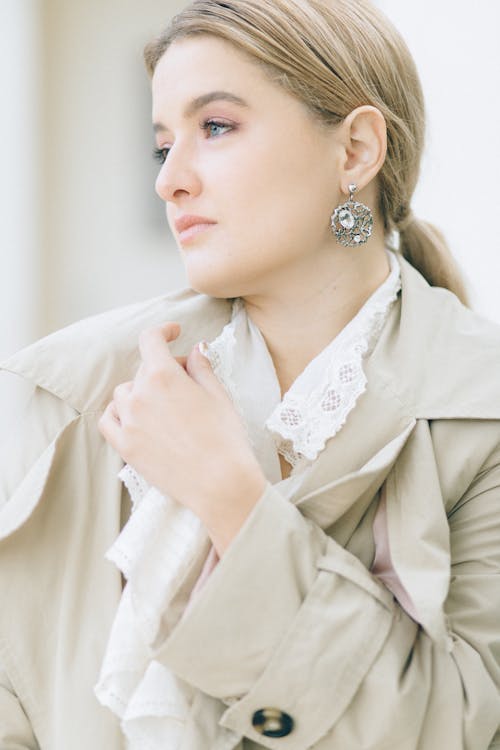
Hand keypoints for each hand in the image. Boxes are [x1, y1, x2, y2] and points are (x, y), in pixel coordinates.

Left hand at [98, 322, 266, 553]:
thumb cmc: (225, 439)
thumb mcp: (218, 396)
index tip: (174, 332)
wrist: (220, 483)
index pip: (151, 340)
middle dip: (165, 368)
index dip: (163, 331)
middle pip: (144, 369)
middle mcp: (140, 395)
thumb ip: (201, 368)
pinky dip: (118, 413)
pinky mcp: (125, 446)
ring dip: (141, 391)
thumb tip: (195, 350)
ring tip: (164, 404)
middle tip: (187, 381)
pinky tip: (135, 417)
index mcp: (164, 376)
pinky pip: (108, 420)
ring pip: (125, 393)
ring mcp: (128, 421)